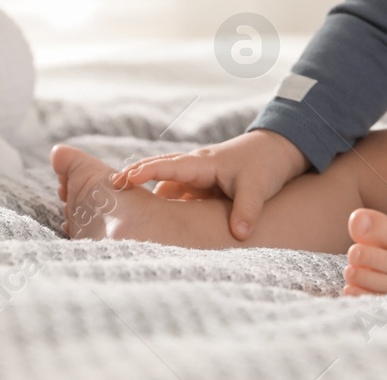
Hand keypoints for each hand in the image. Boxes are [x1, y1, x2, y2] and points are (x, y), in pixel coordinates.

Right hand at [114, 128, 310, 240]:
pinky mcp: (202, 186)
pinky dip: (165, 204)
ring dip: (148, 194)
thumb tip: (239, 236)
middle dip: (134, 178)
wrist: (279, 150)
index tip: (122, 179)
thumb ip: (247, 211)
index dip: (145, 172)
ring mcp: (198, 176)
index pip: (168, 166)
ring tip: (123, 210)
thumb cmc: (266, 164)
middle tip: (107, 190)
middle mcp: (195, 168)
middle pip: (158, 171)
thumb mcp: (257, 188)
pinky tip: (155, 220)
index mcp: (203, 164)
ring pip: (166, 185)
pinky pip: (177, 195)